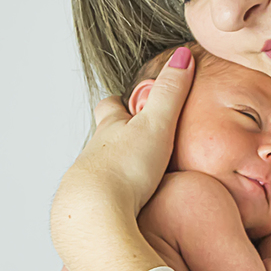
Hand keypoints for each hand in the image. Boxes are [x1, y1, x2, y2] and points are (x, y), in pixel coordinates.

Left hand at [49, 46, 194, 270]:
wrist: (95, 216)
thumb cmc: (125, 169)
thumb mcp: (156, 125)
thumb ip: (171, 92)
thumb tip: (182, 54)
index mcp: (109, 130)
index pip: (110, 107)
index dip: (118, 102)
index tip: (125, 99)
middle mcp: (93, 154)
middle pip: (101, 141)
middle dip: (113, 139)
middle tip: (129, 140)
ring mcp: (88, 185)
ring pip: (100, 173)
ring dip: (114, 174)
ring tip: (133, 181)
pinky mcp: (90, 216)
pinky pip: (103, 207)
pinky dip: (114, 205)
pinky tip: (127, 215)